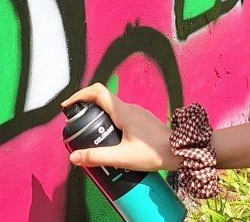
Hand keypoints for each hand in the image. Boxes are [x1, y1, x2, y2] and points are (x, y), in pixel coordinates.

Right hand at [61, 83, 179, 170]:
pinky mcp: (143, 121)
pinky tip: (112, 142)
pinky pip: (122, 117)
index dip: (79, 95)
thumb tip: (74, 157)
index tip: (67, 106)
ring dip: (99, 118)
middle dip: (87, 110)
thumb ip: (97, 156)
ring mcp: (138, 114)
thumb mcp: (122, 157)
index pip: (97, 92)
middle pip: (103, 101)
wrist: (181, 152)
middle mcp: (130, 108)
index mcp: (123, 111)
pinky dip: (111, 124)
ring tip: (92, 138)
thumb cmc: (154, 153)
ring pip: (113, 110)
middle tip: (77, 127)